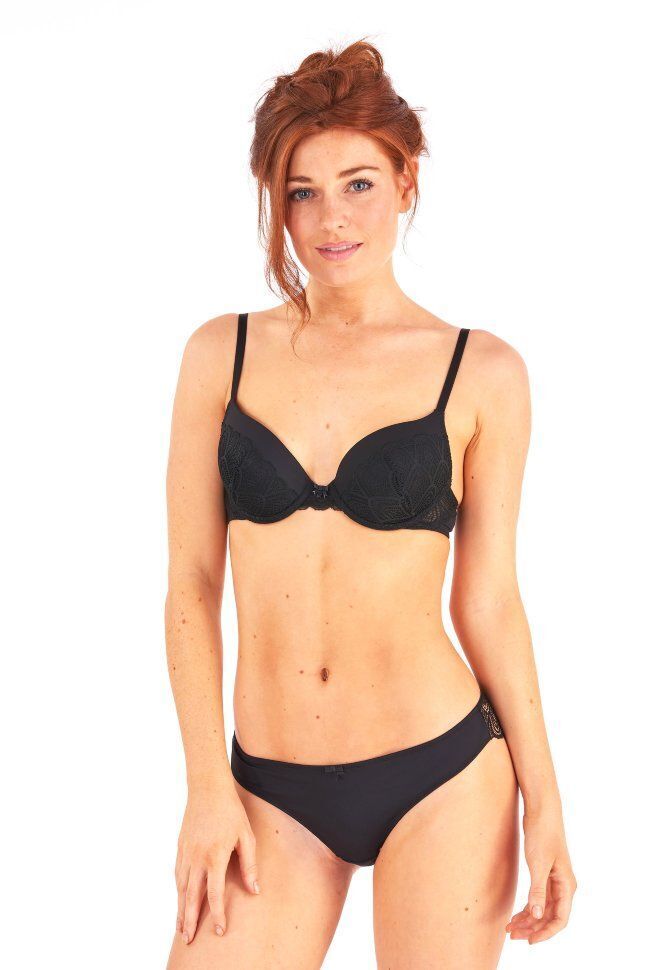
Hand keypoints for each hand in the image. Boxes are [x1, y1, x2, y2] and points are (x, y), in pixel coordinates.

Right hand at [175, 781, 259, 943]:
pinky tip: (180, 899)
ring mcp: (186, 852)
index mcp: (215, 856)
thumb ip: (250, 864)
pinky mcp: (180, 847)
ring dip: (181, 909)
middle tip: (188, 939)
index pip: (214, 893)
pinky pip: (178, 874)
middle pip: (191, 897)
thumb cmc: (231, 811)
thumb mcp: (246, 836)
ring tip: (181, 927)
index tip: (220, 930)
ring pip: (181, 888)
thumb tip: (254, 890)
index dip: (217, 914)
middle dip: (190, 920)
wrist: (208, 788)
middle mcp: (197, 858)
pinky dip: (178, 890)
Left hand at [506, 805, 576, 944]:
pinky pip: (538, 898)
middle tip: (512, 935)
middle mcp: (563, 886)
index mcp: (567, 885)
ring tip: (510, 928)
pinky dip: (528, 908)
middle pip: (550, 917)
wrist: (541, 810)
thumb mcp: (538, 863)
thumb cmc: (543, 833)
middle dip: (533, 929)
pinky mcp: (544, 873)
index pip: (560, 919)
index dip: (545, 933)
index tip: (529, 941)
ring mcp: (554, 880)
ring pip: (543, 909)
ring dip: (528, 920)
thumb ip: (537, 890)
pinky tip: (516, 914)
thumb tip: (536, 915)